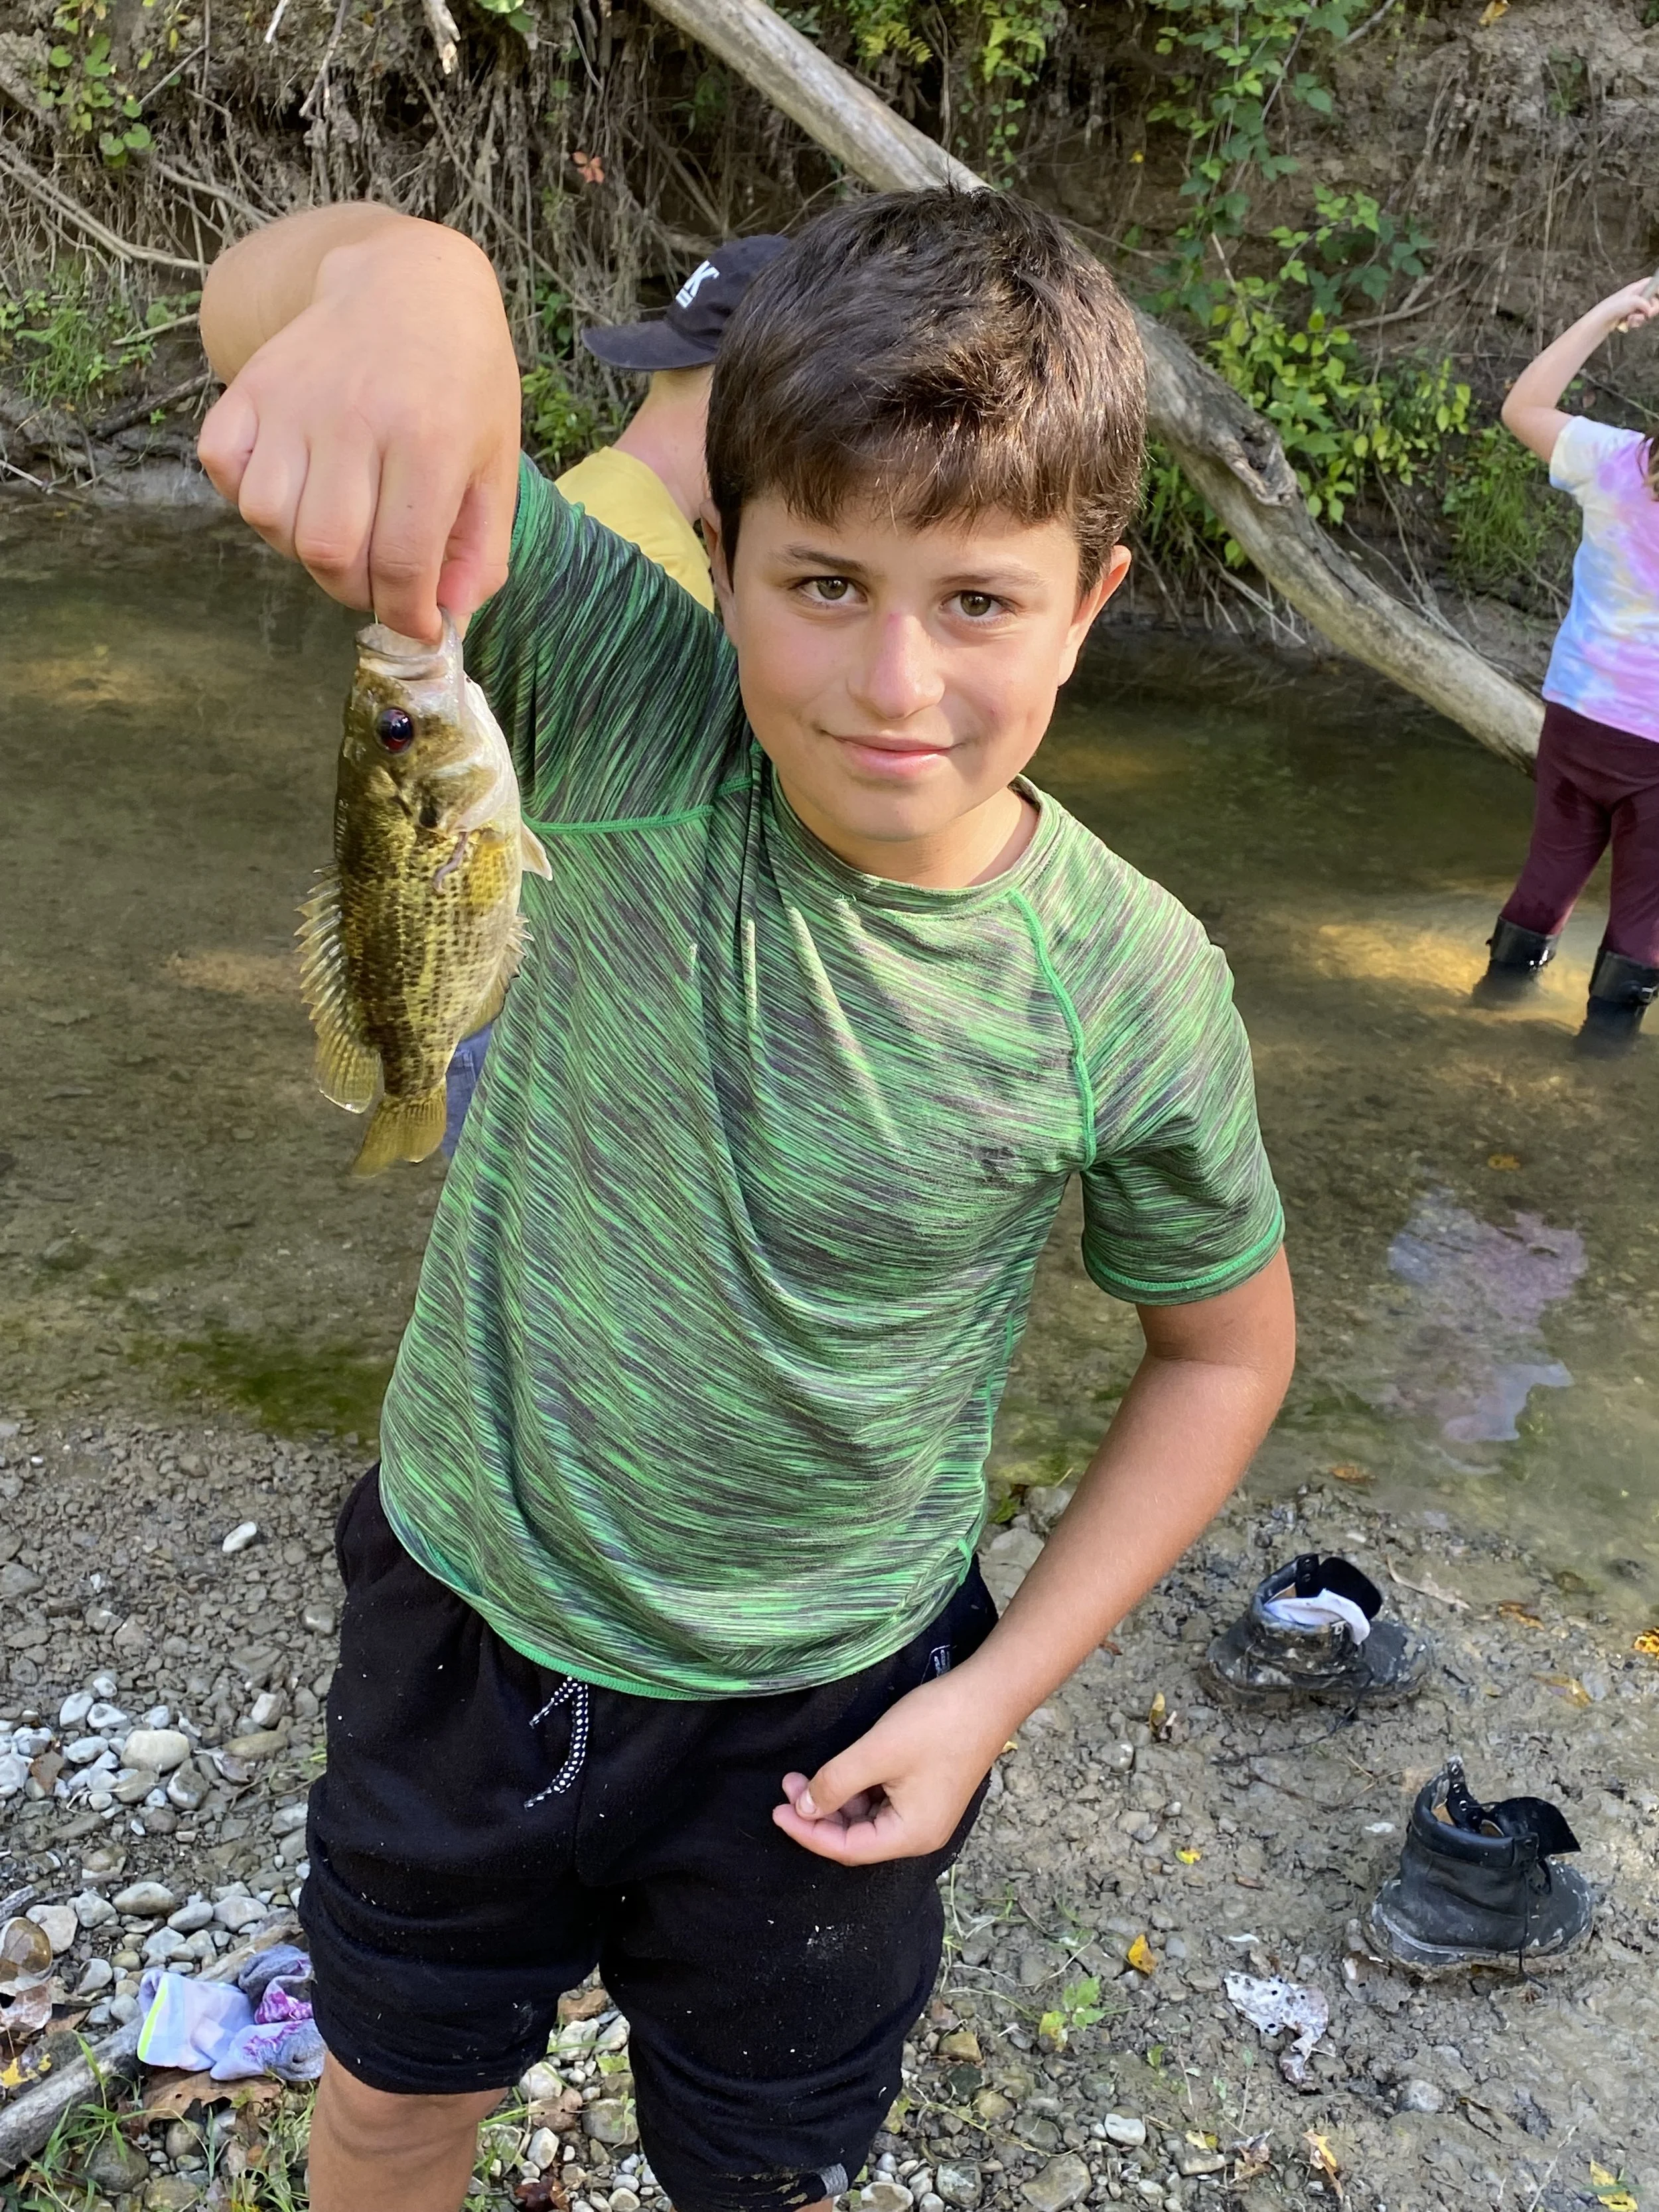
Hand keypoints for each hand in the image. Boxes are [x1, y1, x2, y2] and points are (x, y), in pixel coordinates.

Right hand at [197, 220, 521, 640]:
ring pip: (271, 520)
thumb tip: (448, 622)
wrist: (408, 283)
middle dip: (355, 589)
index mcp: (428, 441)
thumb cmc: (461, 382)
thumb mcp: (495, 465)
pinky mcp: (250, 386)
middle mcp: (354, 418)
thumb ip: (480, 552)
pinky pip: (225, 470)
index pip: (401, 564)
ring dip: (302, 549)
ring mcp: (294, 400)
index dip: (407, 616)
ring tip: (341, 530)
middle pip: (329, 551)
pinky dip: (250, 499)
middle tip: (379, 578)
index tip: (417, 627)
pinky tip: (296, 490)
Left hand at [774, 1672, 1001, 1865]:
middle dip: (819, 1814)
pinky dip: (857, 1790)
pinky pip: (883, 1802)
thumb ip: (835, 1783)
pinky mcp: (927, 1791)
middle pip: (857, 1838)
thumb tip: (803, 1808)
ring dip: (836, 1799)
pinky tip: (840, 1770)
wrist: (989, 1694)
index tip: (777, 1811)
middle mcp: (919, 1833)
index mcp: (911, 1835)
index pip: (847, 1849)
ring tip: (806, 1774)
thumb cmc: (936, 1725)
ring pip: (868, 1819)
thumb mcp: (877, 1752)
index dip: (808, 1833)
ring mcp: (925, 1812)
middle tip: (789, 1784)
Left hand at [1605, 275, 1658, 334]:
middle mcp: (1637, 296)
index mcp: (1637, 288)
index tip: (1658, 296)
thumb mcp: (1633, 301)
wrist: (1601, 320)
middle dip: (1653, 309)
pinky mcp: (1631, 317)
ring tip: (1630, 319)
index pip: (1652, 283)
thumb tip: (1650, 311)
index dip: (1657, 288)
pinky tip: (1628, 323)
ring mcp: (1634, 307)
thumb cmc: (1614, 307)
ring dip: (1640, 318)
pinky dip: (1635, 323)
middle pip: (1654, 300)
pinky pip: (1640, 320)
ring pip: (1647, 313)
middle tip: (1649, 314)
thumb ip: (1646, 304)